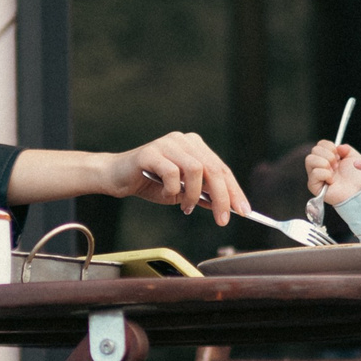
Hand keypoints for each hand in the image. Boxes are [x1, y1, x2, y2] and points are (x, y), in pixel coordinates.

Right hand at [115, 131, 245, 225]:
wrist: (116, 177)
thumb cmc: (150, 183)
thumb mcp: (182, 192)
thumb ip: (203, 196)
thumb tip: (227, 207)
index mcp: (195, 146)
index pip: (221, 168)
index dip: (234, 190)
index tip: (244, 211)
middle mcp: (184, 140)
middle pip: (213, 168)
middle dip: (222, 197)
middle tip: (223, 219)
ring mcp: (168, 143)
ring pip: (196, 169)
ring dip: (194, 194)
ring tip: (185, 206)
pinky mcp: (151, 152)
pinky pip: (172, 172)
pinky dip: (173, 189)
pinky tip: (166, 195)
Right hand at [307, 141, 360, 206]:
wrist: (359, 190)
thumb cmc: (357, 177)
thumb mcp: (353, 157)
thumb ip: (345, 148)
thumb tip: (338, 146)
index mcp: (327, 158)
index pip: (319, 145)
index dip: (329, 146)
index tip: (339, 155)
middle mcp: (319, 166)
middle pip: (314, 150)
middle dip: (329, 155)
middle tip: (337, 165)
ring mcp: (315, 176)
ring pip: (310, 159)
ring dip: (325, 163)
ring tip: (334, 171)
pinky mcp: (313, 186)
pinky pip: (315, 173)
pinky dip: (325, 174)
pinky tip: (332, 180)